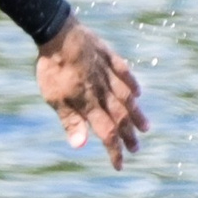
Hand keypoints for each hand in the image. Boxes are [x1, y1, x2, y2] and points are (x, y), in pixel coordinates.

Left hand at [36, 17, 147, 166]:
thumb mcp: (55, 98)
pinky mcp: (108, 56)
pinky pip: (125, 73)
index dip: (114, 151)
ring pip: (127, 98)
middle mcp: (104, 91)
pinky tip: (137, 93)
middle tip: (136, 149)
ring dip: (136, 114)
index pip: (106, 133)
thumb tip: (80, 146)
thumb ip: (70, 121)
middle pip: (120, 118)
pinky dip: (132, 85)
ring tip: (145, 128)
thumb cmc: (52, 68)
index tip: (119, 165)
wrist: (59, 33)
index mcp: (90, 103)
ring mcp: (108, 73)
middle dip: (128, 136)